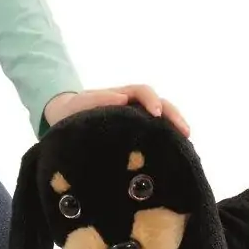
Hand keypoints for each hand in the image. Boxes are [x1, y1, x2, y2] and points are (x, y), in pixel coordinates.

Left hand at [43, 84, 189, 136]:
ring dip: (174, 130)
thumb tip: (122, 98)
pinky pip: (154, 136)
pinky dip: (165, 142)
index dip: (152, 100)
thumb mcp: (78, 104)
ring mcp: (136, 122)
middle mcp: (133, 106)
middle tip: (185, 133)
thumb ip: (96, 100)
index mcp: (121, 96)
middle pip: (160, 105)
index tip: (155, 114)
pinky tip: (172, 156)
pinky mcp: (135, 137)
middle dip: (174, 116)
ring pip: (161, 121)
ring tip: (185, 147)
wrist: (63, 123)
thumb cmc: (71, 112)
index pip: (143, 92)